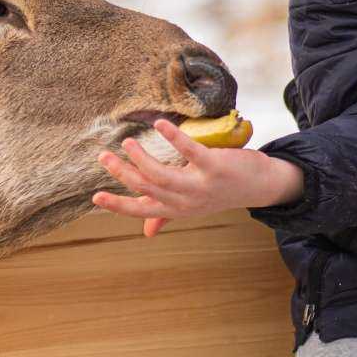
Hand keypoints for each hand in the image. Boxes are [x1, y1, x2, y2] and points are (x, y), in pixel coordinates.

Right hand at [92, 119, 304, 237]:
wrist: (261, 186)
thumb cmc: (223, 192)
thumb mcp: (194, 206)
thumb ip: (169, 215)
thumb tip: (147, 232)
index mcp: (178, 209)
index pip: (141, 210)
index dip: (117, 206)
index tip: (95, 197)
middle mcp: (186, 202)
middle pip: (146, 189)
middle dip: (122, 173)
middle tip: (103, 156)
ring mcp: (201, 186)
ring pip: (161, 175)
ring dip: (141, 158)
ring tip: (127, 142)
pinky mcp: (215, 167)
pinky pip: (190, 152)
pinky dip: (173, 138)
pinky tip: (160, 124)